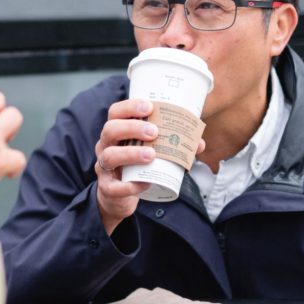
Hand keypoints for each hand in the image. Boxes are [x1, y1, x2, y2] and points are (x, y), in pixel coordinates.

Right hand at [94, 99, 205, 234]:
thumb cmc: (136, 166)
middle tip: (154, 132)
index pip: (116, 112)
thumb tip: (198, 143)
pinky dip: (129, 185)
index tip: (150, 107)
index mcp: (117, 132)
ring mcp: (104, 167)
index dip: (129, 107)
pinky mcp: (107, 187)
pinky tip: (144, 183)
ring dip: (130, 153)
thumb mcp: (151, 152)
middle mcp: (106, 146)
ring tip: (151, 155)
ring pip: (109, 156)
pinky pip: (113, 186)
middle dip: (132, 128)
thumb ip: (173, 145)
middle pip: (110, 130)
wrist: (119, 196)